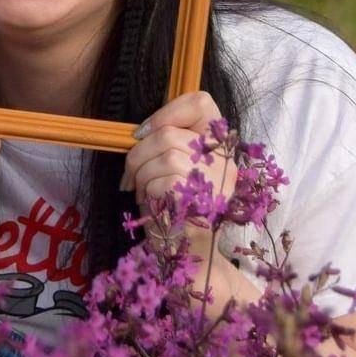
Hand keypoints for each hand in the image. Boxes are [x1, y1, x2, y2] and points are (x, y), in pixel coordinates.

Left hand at [120, 90, 235, 254]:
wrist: (187, 254)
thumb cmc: (176, 209)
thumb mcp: (176, 168)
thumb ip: (169, 144)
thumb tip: (140, 132)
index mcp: (220, 147)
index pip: (201, 102)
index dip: (168, 111)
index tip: (145, 132)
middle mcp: (224, 159)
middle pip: (169, 132)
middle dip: (139, 153)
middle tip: (131, 175)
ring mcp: (216, 178)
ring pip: (163, 153)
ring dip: (141, 174)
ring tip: (143, 191)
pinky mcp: (201, 196)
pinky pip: (162, 178)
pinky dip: (148, 190)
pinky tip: (152, 204)